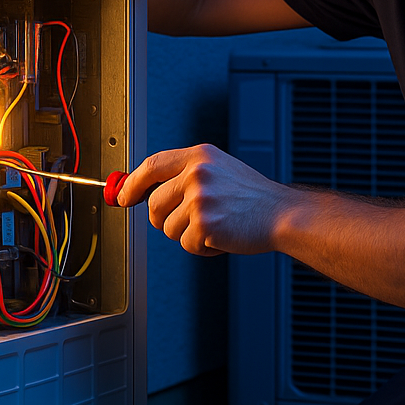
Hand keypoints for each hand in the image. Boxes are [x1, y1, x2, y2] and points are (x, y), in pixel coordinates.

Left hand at [117, 144, 293, 256]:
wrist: (282, 214)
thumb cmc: (252, 197)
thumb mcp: (219, 171)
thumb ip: (184, 176)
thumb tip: (142, 191)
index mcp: (200, 156)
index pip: (152, 165)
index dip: (132, 183)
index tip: (122, 196)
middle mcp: (197, 173)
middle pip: (154, 205)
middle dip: (167, 219)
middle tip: (195, 219)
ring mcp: (200, 198)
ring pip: (167, 229)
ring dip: (189, 234)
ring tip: (217, 224)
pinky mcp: (204, 224)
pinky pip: (186, 244)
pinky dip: (202, 248)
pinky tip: (223, 236)